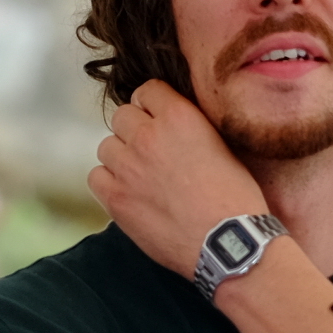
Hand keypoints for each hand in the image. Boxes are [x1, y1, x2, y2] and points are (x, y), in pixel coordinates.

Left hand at [90, 79, 271, 277]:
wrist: (229, 241)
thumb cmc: (236, 198)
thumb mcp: (224, 146)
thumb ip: (193, 128)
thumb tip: (175, 126)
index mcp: (180, 117)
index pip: (148, 90)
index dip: (152, 105)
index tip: (156, 118)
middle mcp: (148, 136)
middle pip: (122, 116)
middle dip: (134, 130)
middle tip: (150, 152)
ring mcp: (128, 167)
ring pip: (107, 147)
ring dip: (121, 157)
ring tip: (141, 176)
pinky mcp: (116, 198)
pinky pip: (96, 177)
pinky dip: (109, 182)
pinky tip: (129, 192)